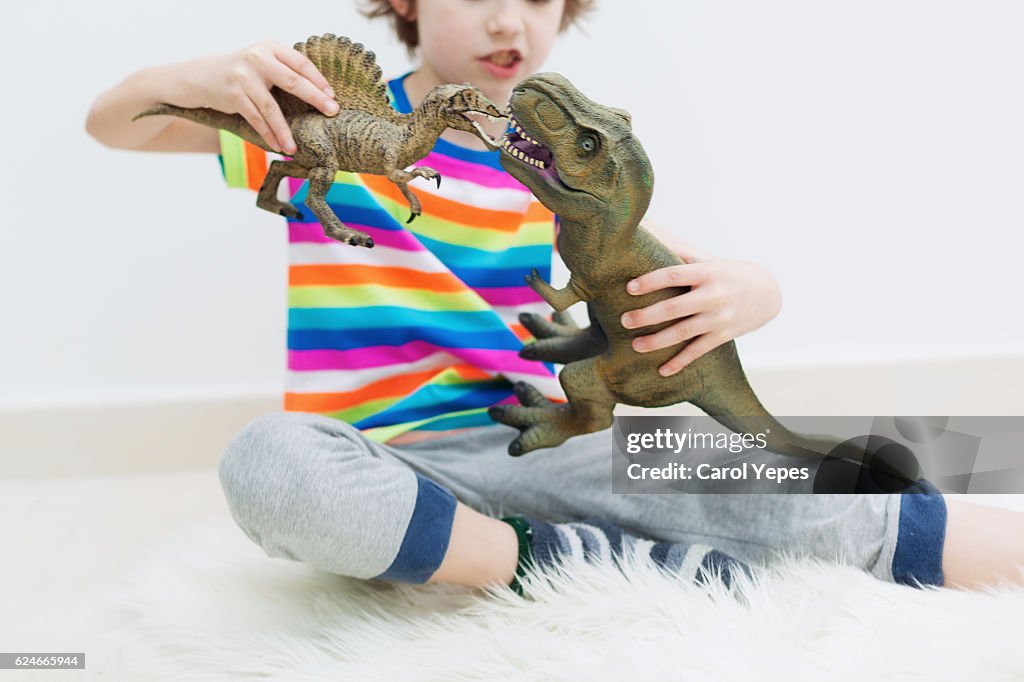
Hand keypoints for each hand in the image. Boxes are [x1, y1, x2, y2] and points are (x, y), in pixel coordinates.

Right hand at [180, 41, 341, 153]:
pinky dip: (267, 134)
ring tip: (295, 147)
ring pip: (270, 107)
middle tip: (332, 112)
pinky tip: (278, 145)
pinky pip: (255, 118)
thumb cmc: (245, 73)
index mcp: (270, 48)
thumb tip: (323, 95)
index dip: (318, 80)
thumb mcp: (265, 62)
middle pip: (291, 81)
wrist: (205, 76)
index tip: (333, 97)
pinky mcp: (233, 94)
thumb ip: (286, 71)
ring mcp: (243, 76)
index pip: (300, 63)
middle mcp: (257, 58)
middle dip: (314, 98)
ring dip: (284, 130)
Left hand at [619, 237, 781, 376]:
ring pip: (684, 332)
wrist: (767, 293)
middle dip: (647, 316)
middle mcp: (713, 295)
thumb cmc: (727, 273)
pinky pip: (698, 351)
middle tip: (624, 320)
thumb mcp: (708, 260)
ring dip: (657, 341)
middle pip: (674, 307)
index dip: (650, 282)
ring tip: (635, 345)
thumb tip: (646, 233)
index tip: (629, 288)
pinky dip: (680, 362)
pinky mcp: (723, 336)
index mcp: (706, 272)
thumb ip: (680, 253)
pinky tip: (662, 371)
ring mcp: (719, 318)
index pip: (673, 275)